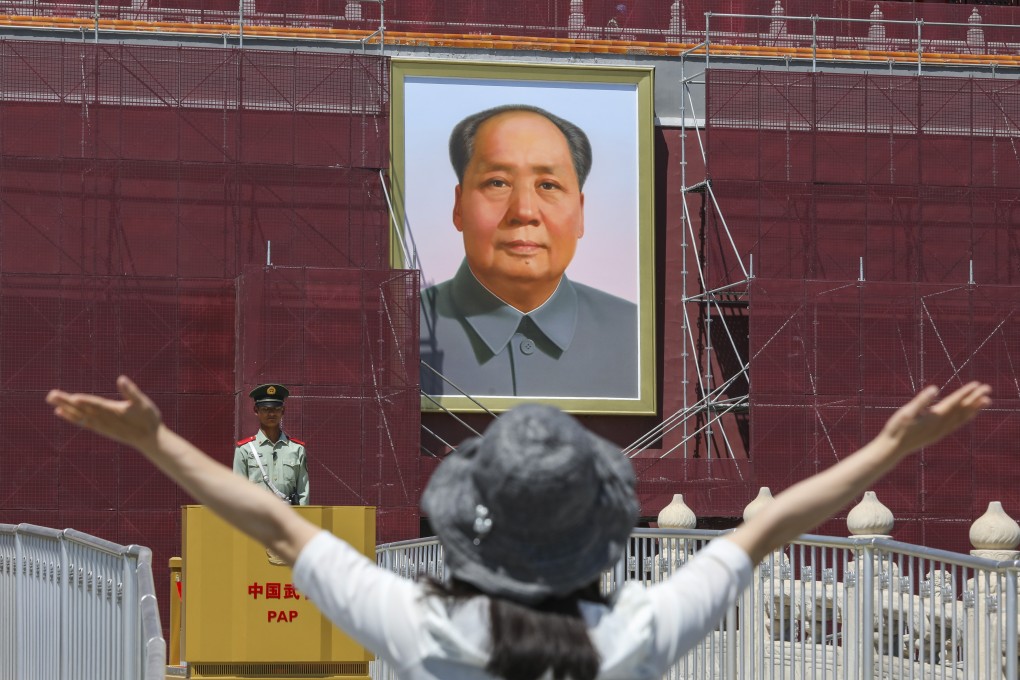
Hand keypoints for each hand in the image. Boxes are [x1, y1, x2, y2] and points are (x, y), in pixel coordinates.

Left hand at [47, 376, 161, 449]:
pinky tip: (61, 413)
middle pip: (83, 409)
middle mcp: (104, 419)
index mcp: (115, 411)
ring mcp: (101, 425)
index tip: (72, 397)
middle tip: (50, 395)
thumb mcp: (144, 403)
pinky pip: (82, 422)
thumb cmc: (148, 419)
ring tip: (51, 400)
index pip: (98, 405)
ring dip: (65, 408)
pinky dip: (71, 418)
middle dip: (66, 402)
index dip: (86, 401)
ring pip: (79, 415)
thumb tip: (121, 378)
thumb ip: (131, 391)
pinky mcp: (100, 428)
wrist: (149, 439)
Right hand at [880, 382, 990, 454]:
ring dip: (975, 408)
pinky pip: (957, 425)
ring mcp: (941, 431)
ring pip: (962, 418)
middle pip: (962, 409)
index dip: (965, 393)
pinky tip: (971, 415)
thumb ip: (921, 401)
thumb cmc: (897, 429)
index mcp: (935, 417)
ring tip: (987, 400)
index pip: (954, 402)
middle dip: (975, 398)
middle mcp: (941, 425)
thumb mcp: (906, 412)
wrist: (893, 448)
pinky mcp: (938, 434)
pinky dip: (966, 418)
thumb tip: (935, 389)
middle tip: (988, 388)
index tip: (977, 384)